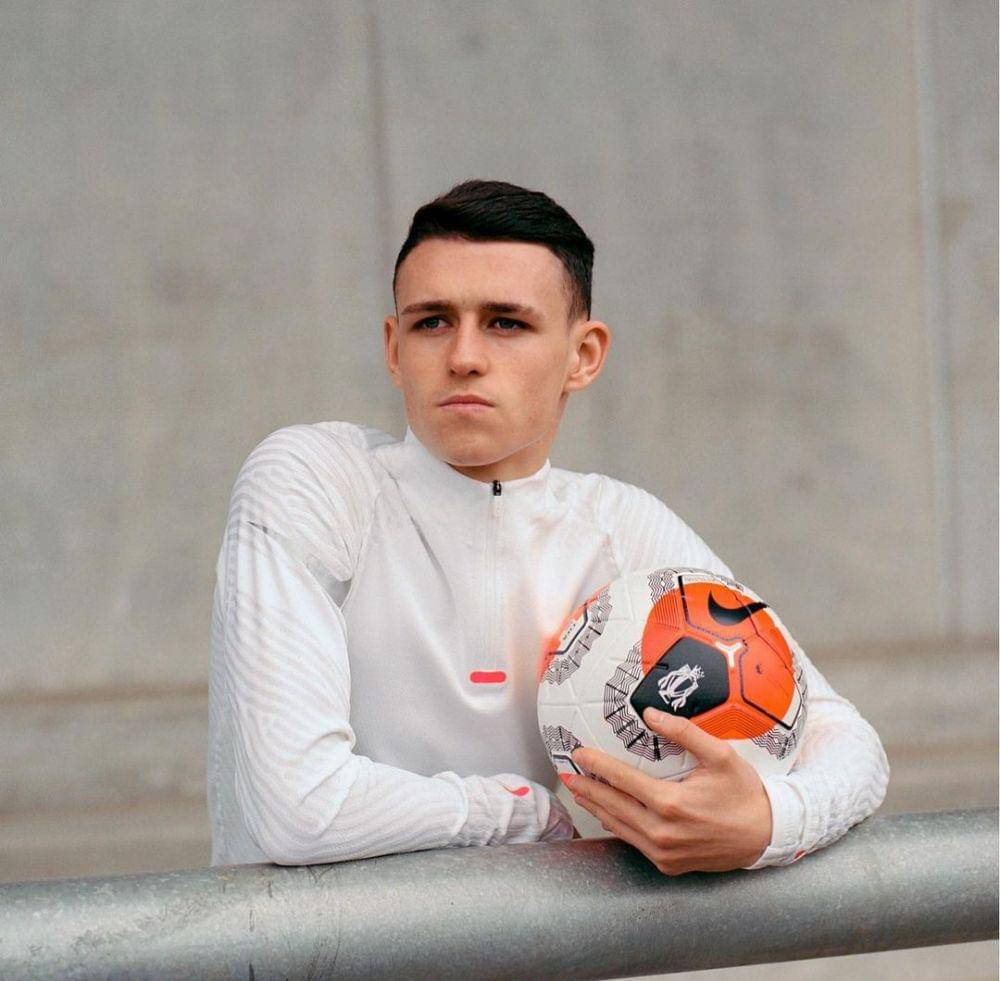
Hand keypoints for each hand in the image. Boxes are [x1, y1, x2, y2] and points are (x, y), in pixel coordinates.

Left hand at [565, 707, 771, 873]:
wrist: (765, 837)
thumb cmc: (744, 793)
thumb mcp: (720, 756)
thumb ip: (684, 733)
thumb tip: (650, 714)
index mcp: (671, 804)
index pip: (622, 780)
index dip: (597, 765)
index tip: (578, 754)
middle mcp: (662, 832)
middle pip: (611, 805)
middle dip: (586, 788)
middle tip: (566, 773)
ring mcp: (663, 853)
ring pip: (618, 827)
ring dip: (596, 807)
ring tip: (578, 791)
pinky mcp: (667, 865)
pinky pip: (633, 841)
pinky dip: (616, 825)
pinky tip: (607, 812)